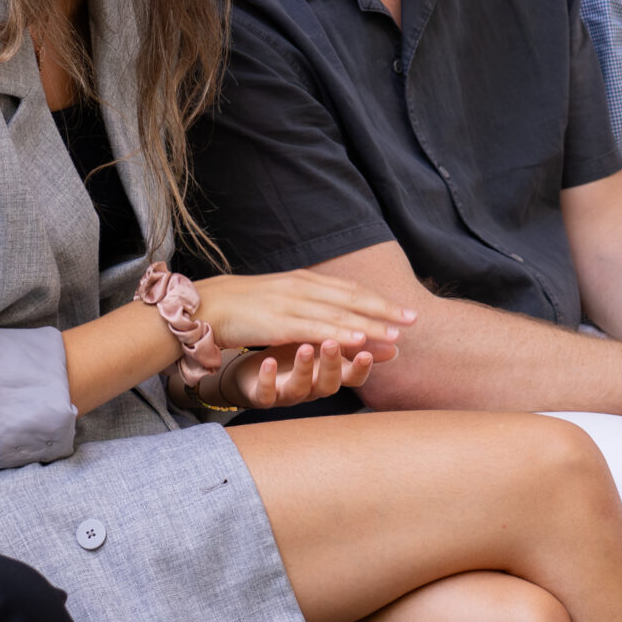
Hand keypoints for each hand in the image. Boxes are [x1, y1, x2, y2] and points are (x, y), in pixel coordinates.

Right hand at [194, 270, 412, 361]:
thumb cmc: (243, 306)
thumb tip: (333, 312)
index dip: (379, 300)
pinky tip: (358, 340)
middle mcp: (301, 287)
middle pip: (351, 298)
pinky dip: (340, 333)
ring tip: (395, 335)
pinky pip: (315, 328)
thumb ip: (306, 301)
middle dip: (384, 310)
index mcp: (303, 280)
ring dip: (369, 325)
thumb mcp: (280, 297)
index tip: (405, 311)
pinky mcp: (278, 322)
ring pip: (338, 314)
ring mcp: (290, 303)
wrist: (207, 306)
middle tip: (413, 320)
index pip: (349, 289)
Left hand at [221, 339, 379, 409]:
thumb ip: (355, 347)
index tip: (368, 351)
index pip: (352, 375)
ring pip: (299, 387)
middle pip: (329, 383)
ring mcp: (286, 393)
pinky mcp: (262, 395)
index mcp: (329, 375)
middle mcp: (312, 387)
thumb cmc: (294, 359)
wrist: (252, 374)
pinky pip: (266, 393)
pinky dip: (268, 379)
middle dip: (333, 365)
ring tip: (304, 347)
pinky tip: (268, 362)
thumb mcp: (326, 351)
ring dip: (303, 369)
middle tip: (333, 342)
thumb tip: (395, 347)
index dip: (362, 367)